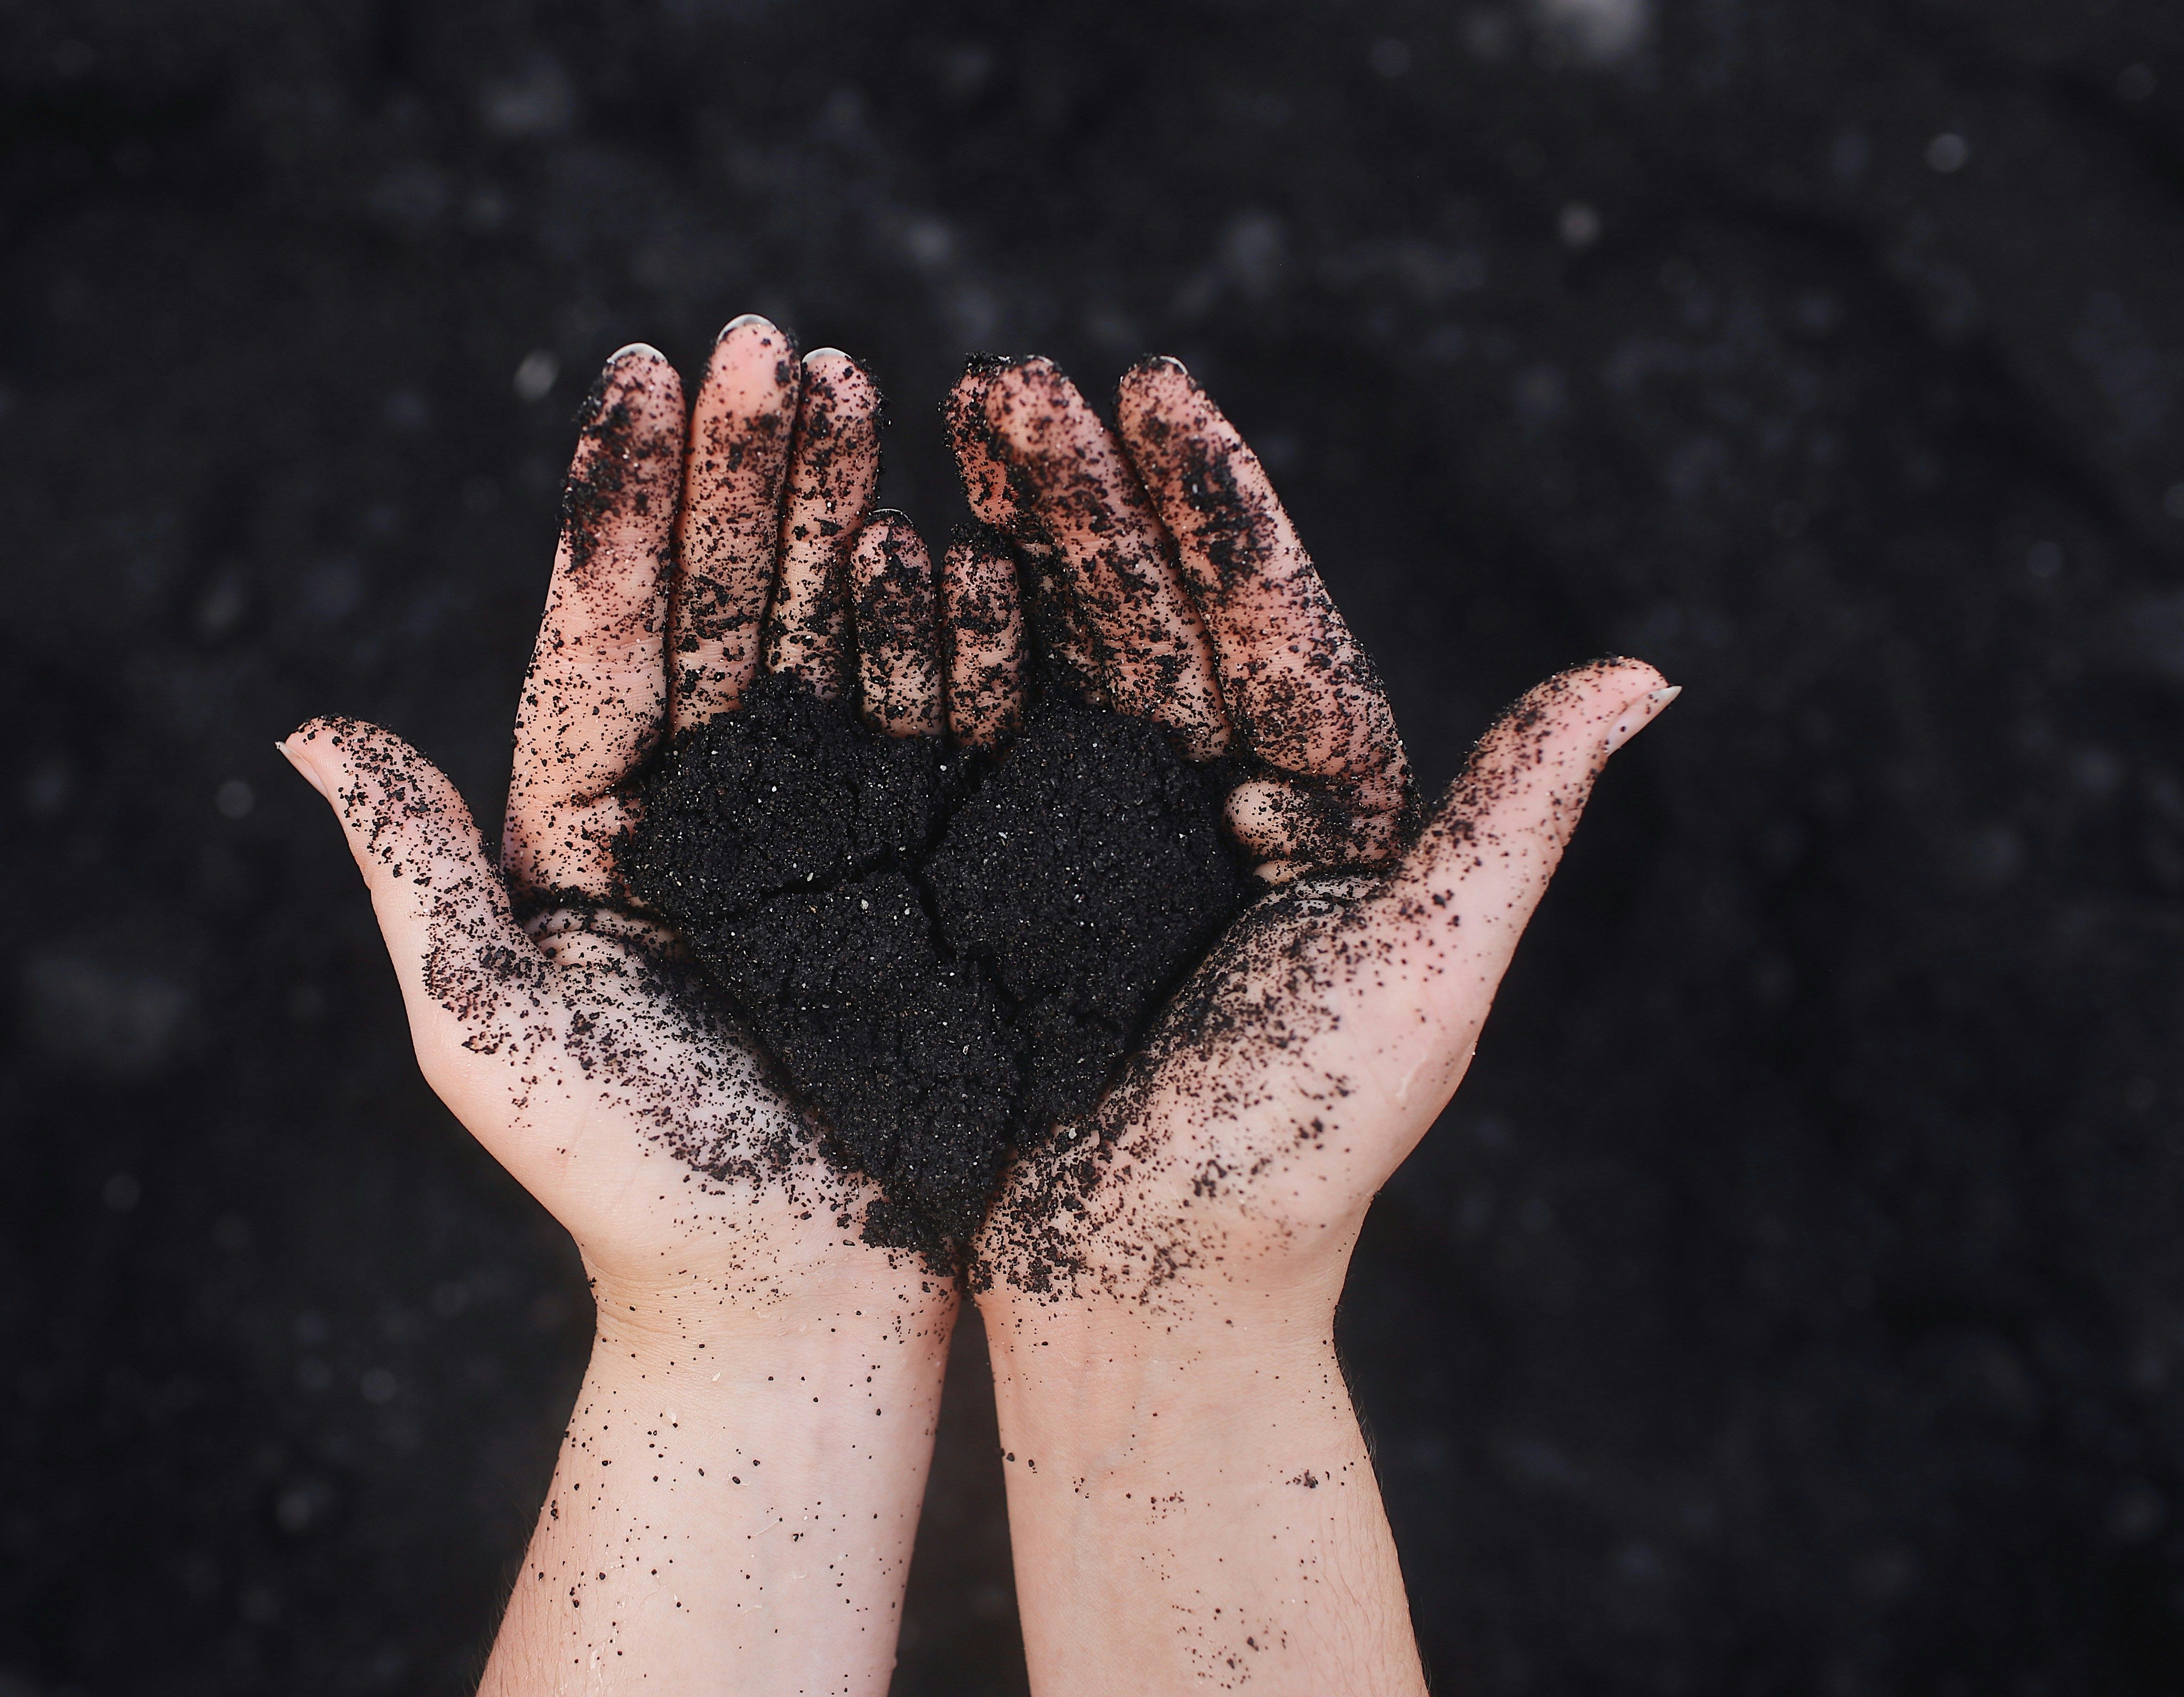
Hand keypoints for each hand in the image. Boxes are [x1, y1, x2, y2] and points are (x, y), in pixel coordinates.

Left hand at [281, 318, 956, 1695]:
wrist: (788, 1300)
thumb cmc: (627, 1186)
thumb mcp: (490, 1030)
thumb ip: (417, 873)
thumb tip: (303, 733)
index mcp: (594, 824)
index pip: (605, 630)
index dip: (628, 502)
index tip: (649, 371)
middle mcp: (708, 804)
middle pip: (724, 602)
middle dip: (751, 470)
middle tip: (774, 341)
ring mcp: (824, 824)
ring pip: (828, 632)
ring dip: (846, 510)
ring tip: (865, 384)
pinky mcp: (922, 863)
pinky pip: (933, 721)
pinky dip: (947, 625)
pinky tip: (958, 530)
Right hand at [945, 355, 1675, 1693]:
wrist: (1144, 1297)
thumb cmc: (1296, 1160)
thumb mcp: (1420, 982)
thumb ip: (1513, 823)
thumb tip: (1648, 672)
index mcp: (1325, 811)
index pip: (1271, 622)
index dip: (1216, 506)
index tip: (1158, 386)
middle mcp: (1212, 801)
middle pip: (1146, 613)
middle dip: (1084, 490)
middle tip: (1012, 374)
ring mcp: (1096, 832)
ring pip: (1049, 650)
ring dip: (999, 535)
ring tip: (940, 412)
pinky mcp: (998, 876)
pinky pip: (962, 737)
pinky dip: (926, 645)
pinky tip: (886, 549)